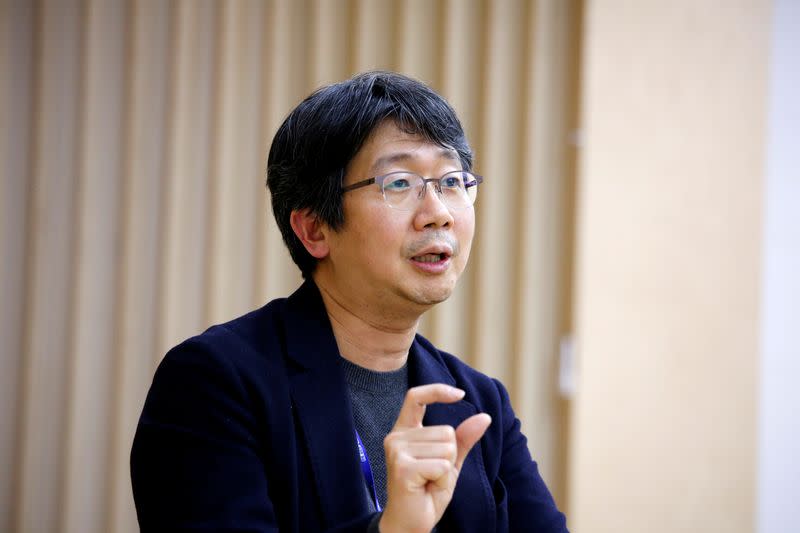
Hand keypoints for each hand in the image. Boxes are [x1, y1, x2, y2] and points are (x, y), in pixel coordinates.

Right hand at [378, 384, 491, 532]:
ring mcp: (396, 451)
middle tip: (432, 475)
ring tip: (428, 482)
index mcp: (404, 431)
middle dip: (449, 457)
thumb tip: (485, 417)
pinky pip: (442, 465)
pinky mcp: (402, 467)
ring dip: (445, 470)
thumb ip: (463, 440)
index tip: (460, 394)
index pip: (416, 397)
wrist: (411, 524)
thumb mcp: (449, 463)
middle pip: (445, 431)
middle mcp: (396, 437)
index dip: (437, 391)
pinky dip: (442, 480)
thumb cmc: (426, 492)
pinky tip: (426, 488)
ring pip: (446, 448)